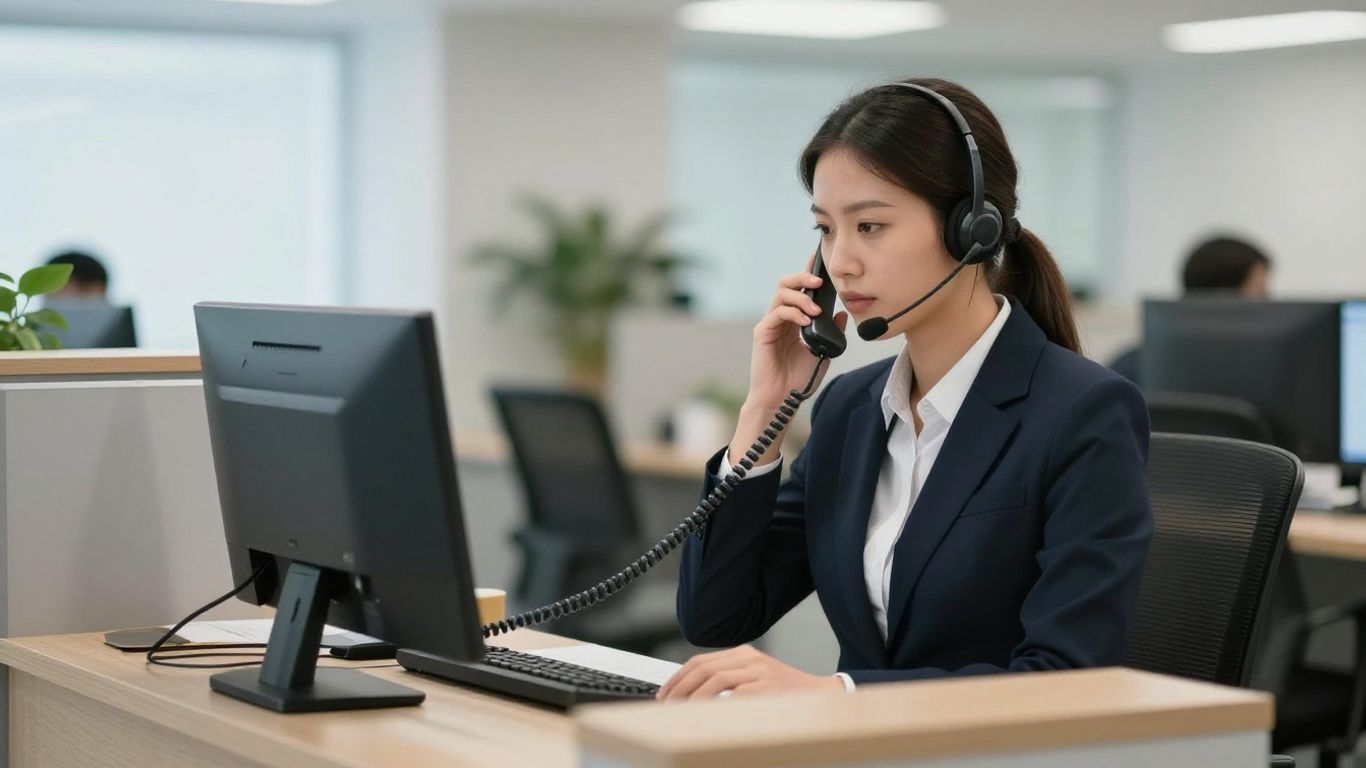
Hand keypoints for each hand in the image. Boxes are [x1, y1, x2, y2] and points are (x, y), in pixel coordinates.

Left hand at [656, 644, 844, 700]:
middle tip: (666, 705)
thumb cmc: (786, 693)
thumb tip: (692, 695)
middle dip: (679, 687)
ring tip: (680, 712)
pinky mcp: (767, 688)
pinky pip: (733, 694)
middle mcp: (750, 659)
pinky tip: (704, 715)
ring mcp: (759, 672)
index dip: (678, 677)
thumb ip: (729, 681)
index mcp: (744, 653)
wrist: (821, 697)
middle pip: (703, 668)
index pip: (700, 661)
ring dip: (692, 697)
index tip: (665, 693)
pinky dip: (715, 704)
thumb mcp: (755, 679)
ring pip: (714, 679)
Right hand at [729, 264, 847, 464]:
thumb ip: (831, 333)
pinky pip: (777, 313)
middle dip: (803, 277)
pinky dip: (793, 312)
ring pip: (781, 294)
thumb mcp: (823, 352)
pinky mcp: (763, 333)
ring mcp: (770, 324)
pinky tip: (806, 320)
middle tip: (819, 281)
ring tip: (816, 309)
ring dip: (801, 297)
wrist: (781, 399)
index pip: (800, 290)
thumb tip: (841, 314)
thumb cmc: (798, 378)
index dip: (808, 273)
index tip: (821, 260)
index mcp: (794, 319)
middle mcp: (780, 317)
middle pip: (787, 284)